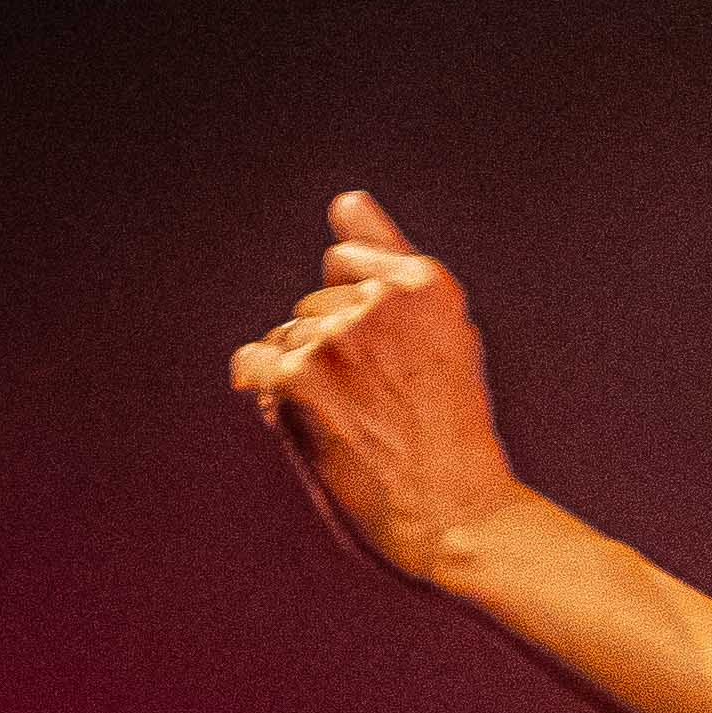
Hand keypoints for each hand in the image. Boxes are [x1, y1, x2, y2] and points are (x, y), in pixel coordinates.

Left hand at [228, 191, 526, 584]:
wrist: (458, 516)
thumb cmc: (452, 432)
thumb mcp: (444, 329)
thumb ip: (391, 260)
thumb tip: (346, 196)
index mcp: (428, 283)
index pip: (346, 257)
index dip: (360, 313)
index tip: (395, 362)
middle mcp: (382, 297)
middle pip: (312, 301)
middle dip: (333, 347)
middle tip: (386, 406)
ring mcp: (337, 334)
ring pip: (285, 336)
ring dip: (306, 376)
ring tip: (360, 423)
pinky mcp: (297, 376)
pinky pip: (253, 363)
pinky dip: (272, 395)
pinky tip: (318, 426)